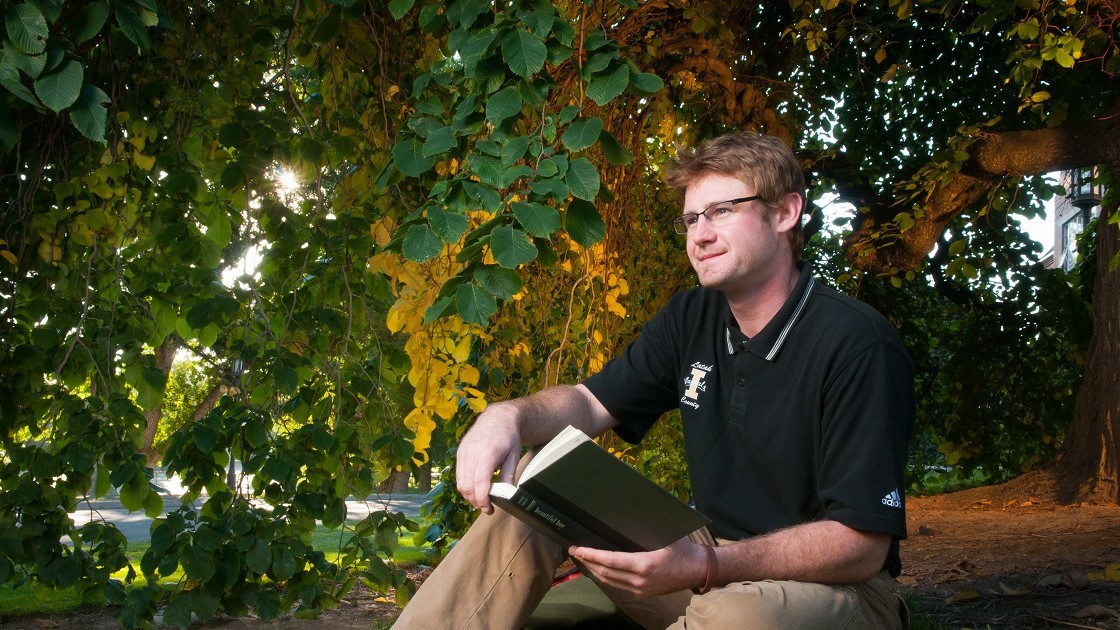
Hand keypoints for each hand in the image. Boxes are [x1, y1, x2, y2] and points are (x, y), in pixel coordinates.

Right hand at [454, 402, 521, 512]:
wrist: (498, 417)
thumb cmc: (508, 436)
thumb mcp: (514, 456)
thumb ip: (508, 476)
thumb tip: (506, 495)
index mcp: (487, 452)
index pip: (480, 482)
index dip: (482, 499)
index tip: (489, 509)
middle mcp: (472, 452)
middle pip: (467, 485)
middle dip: (475, 501)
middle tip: (486, 508)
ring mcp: (463, 452)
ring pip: (460, 482)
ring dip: (469, 495)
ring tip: (481, 500)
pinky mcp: (460, 452)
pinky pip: (459, 474)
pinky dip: (466, 485)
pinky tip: (475, 488)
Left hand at [569, 537, 709, 597]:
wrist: (698, 569)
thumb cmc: (683, 549)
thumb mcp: (665, 534)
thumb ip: (645, 528)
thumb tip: (626, 512)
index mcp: (643, 565)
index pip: (609, 560)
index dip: (590, 555)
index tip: (577, 548)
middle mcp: (639, 581)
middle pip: (605, 572)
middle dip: (587, 562)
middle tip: (574, 551)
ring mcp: (641, 589)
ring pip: (609, 581)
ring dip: (594, 570)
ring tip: (582, 559)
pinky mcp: (643, 592)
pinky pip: (618, 585)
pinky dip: (605, 576)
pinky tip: (599, 569)